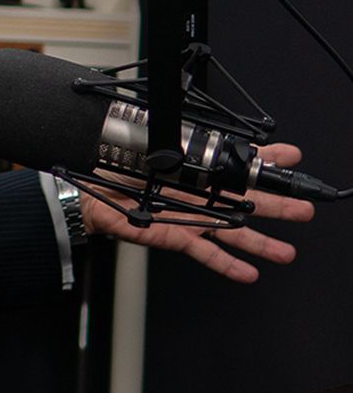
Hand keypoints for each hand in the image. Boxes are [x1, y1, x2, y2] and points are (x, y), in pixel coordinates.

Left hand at [80, 142, 313, 282]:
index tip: (291, 159)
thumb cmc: (117, 165)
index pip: (237, 164)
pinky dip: (226, 265)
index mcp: (196, 170)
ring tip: (287, 252)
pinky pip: (205, 252)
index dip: (265, 161)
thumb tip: (192, 118)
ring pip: (233, 233)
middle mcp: (199, 195)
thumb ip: (177, 137)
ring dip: (261, 243)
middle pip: (246, 202)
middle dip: (278, 206)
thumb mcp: (150, 143)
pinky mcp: (176, 236)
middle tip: (304, 208)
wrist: (88, 189)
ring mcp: (190, 218)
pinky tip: (249, 274)